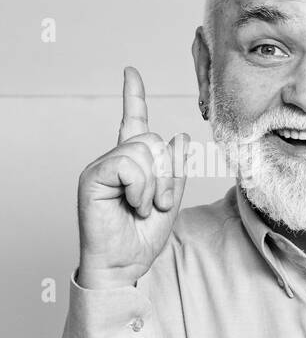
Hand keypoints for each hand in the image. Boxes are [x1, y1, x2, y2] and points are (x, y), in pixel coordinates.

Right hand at [76, 67, 189, 288]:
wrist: (123, 265)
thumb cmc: (142, 237)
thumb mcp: (170, 201)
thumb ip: (176, 171)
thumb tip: (180, 136)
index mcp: (132, 164)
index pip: (133, 122)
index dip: (133, 96)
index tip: (130, 72)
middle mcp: (114, 160)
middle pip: (152, 141)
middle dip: (167, 175)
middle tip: (159, 203)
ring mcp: (102, 167)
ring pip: (143, 151)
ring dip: (155, 185)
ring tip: (145, 207)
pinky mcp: (92, 177)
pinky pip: (129, 164)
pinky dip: (140, 188)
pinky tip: (134, 204)